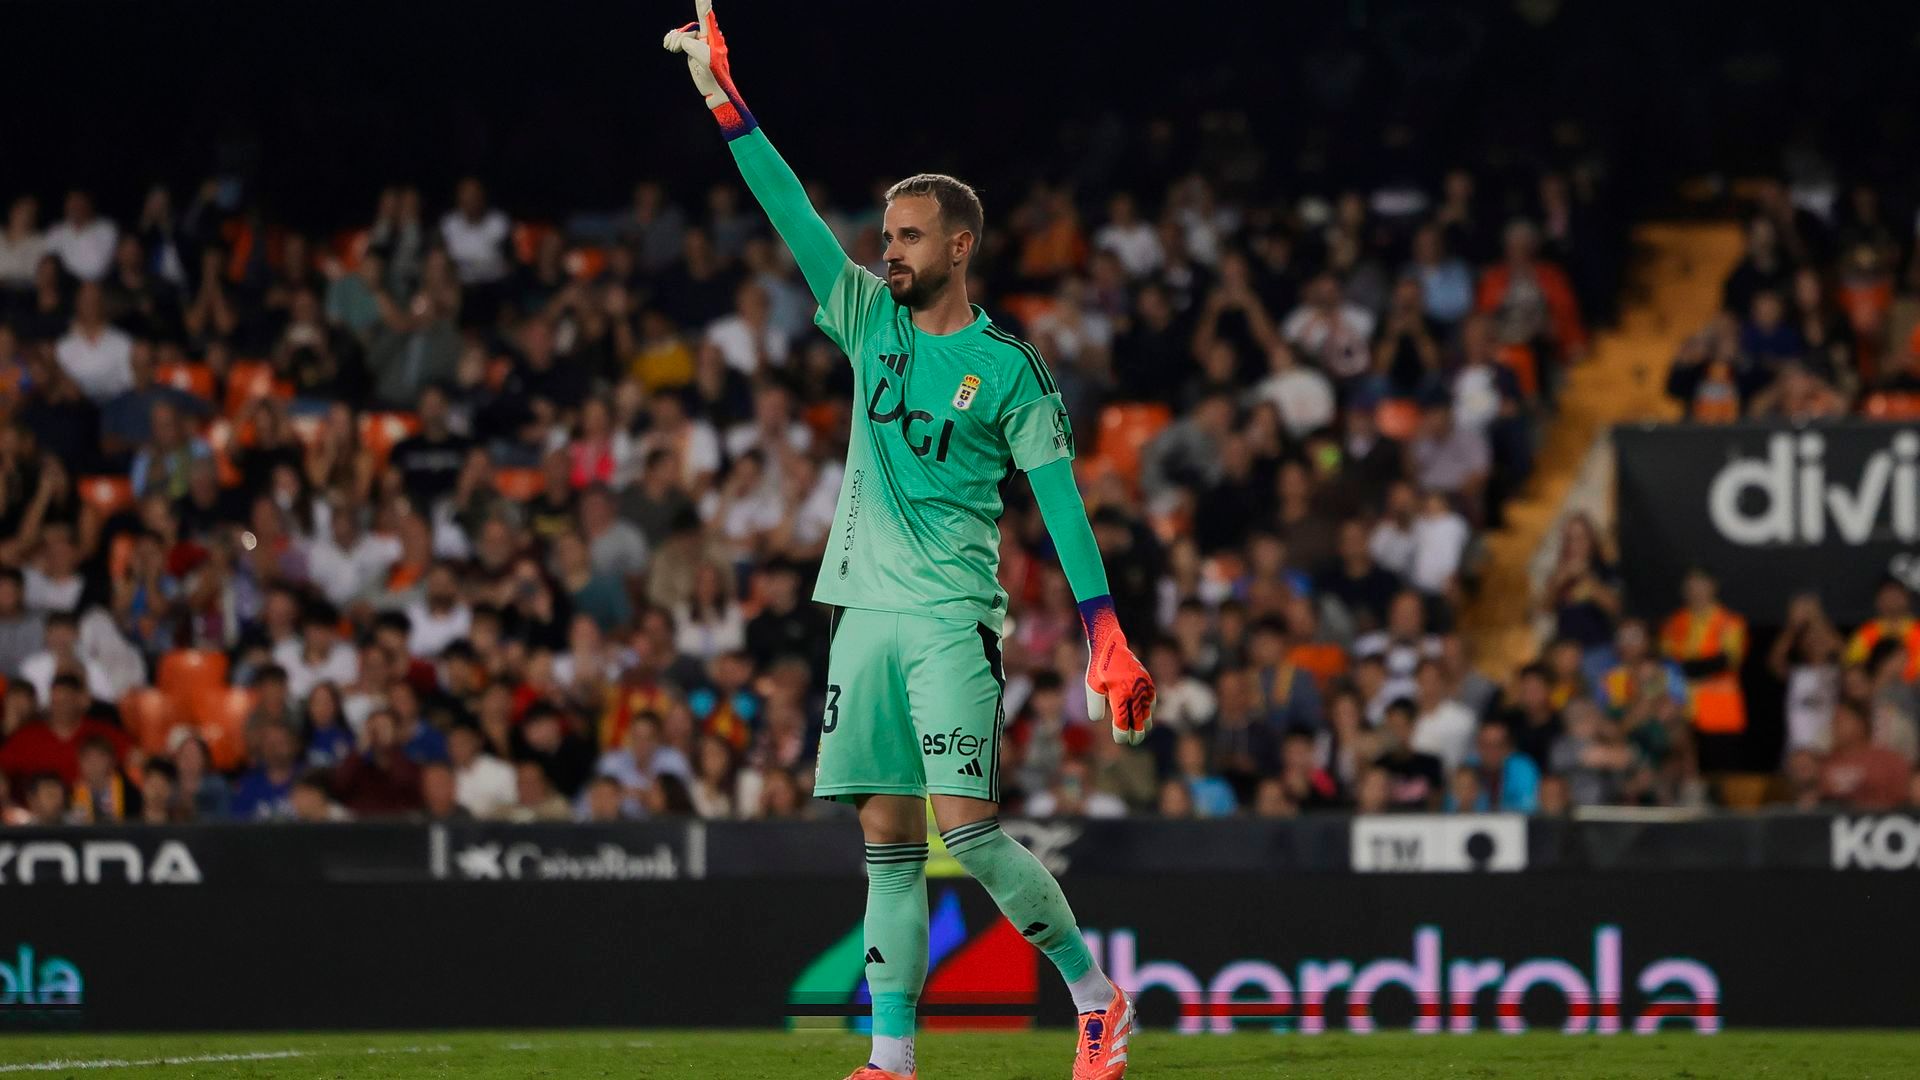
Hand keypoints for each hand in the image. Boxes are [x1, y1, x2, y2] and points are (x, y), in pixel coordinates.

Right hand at [662, 0, 755, 137]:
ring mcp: (699, 43)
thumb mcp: (702, 56)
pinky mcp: (692, 49)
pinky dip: (673, 40)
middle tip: (673, 48)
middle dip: (679, 36)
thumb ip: (691, 44)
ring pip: (683, 33)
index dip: (703, 5)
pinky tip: (668, 45)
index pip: (706, 16)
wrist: (714, 88)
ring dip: (674, 39)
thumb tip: (685, 42)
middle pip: (689, 27)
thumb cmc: (713, 72)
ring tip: (670, 48)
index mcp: (712, 36)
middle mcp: (706, 37)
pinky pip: (680, 39)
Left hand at [1082, 600, 1155, 744]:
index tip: (1120, 740)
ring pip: (1147, 710)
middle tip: (1134, 742)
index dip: (1121, 733)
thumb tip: (1098, 720)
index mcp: (1119, 693)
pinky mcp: (1147, 681)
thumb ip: (1095, 704)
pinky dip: (1150, 709)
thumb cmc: (1099, 669)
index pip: (1122, 720)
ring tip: (1142, 732)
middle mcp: (1134, 691)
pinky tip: (1147, 715)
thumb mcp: (1092, 686)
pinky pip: (1151, 699)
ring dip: (1144, 723)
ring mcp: (1143, 686)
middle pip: (1137, 719)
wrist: (1111, 646)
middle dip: (1136, 732)